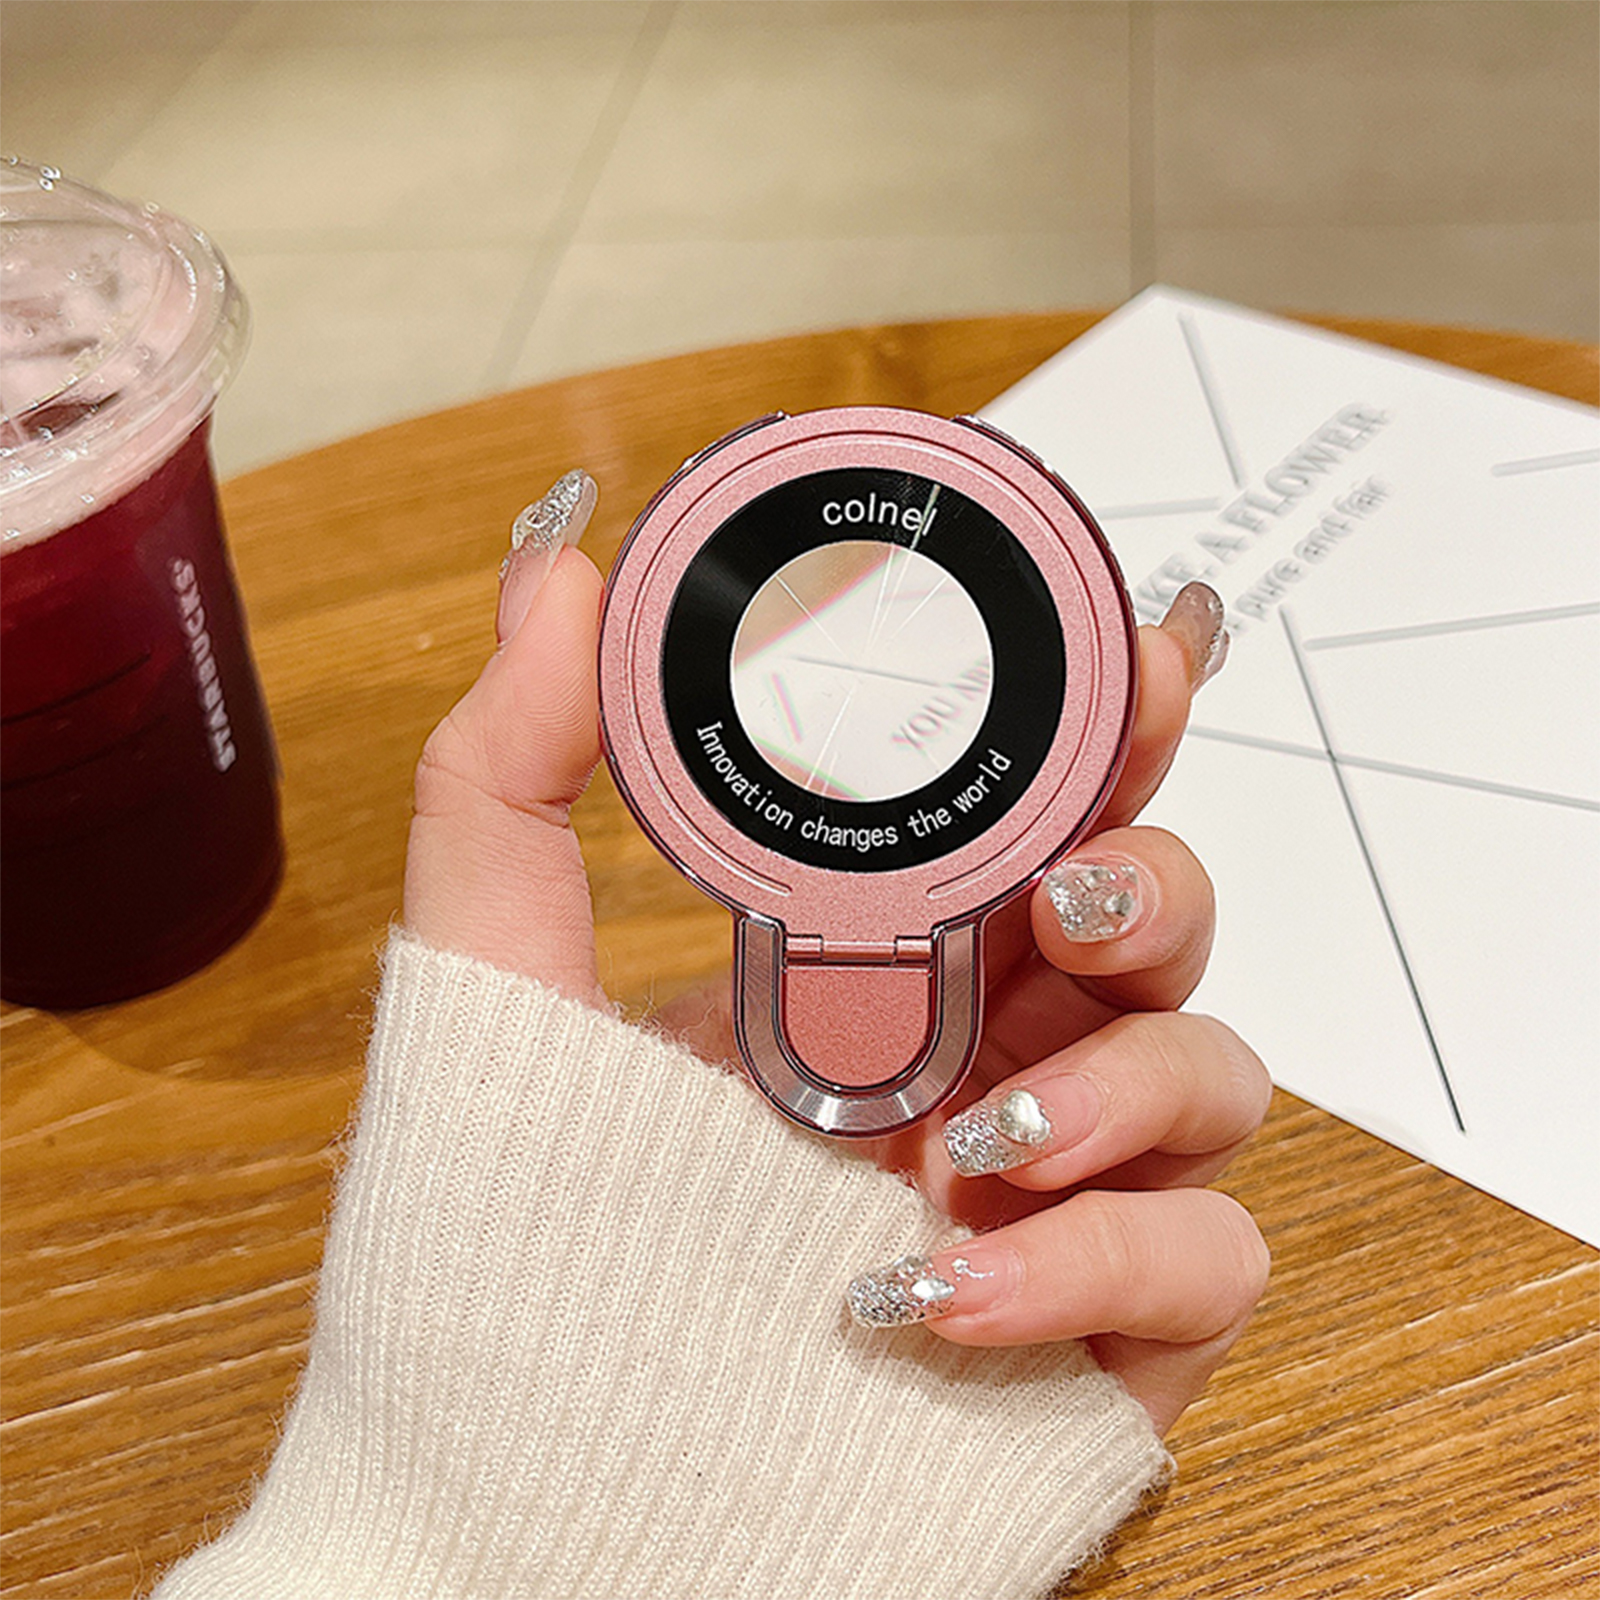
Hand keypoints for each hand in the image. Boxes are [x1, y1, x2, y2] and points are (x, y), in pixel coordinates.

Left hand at [406, 473, 1269, 1436]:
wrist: (520, 1520)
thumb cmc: (506, 1255)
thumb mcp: (491, 985)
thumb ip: (511, 770)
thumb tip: (558, 558)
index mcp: (874, 969)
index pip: (1030, 819)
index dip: (1103, 728)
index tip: (1128, 645)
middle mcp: (980, 1063)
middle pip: (1153, 925)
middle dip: (1152, 874)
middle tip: (1074, 890)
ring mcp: (1050, 1198)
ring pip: (1212, 1075)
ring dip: (1133, 1073)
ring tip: (990, 1122)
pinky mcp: (1098, 1339)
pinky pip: (1199, 1261)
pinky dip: (1099, 1252)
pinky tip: (941, 1278)